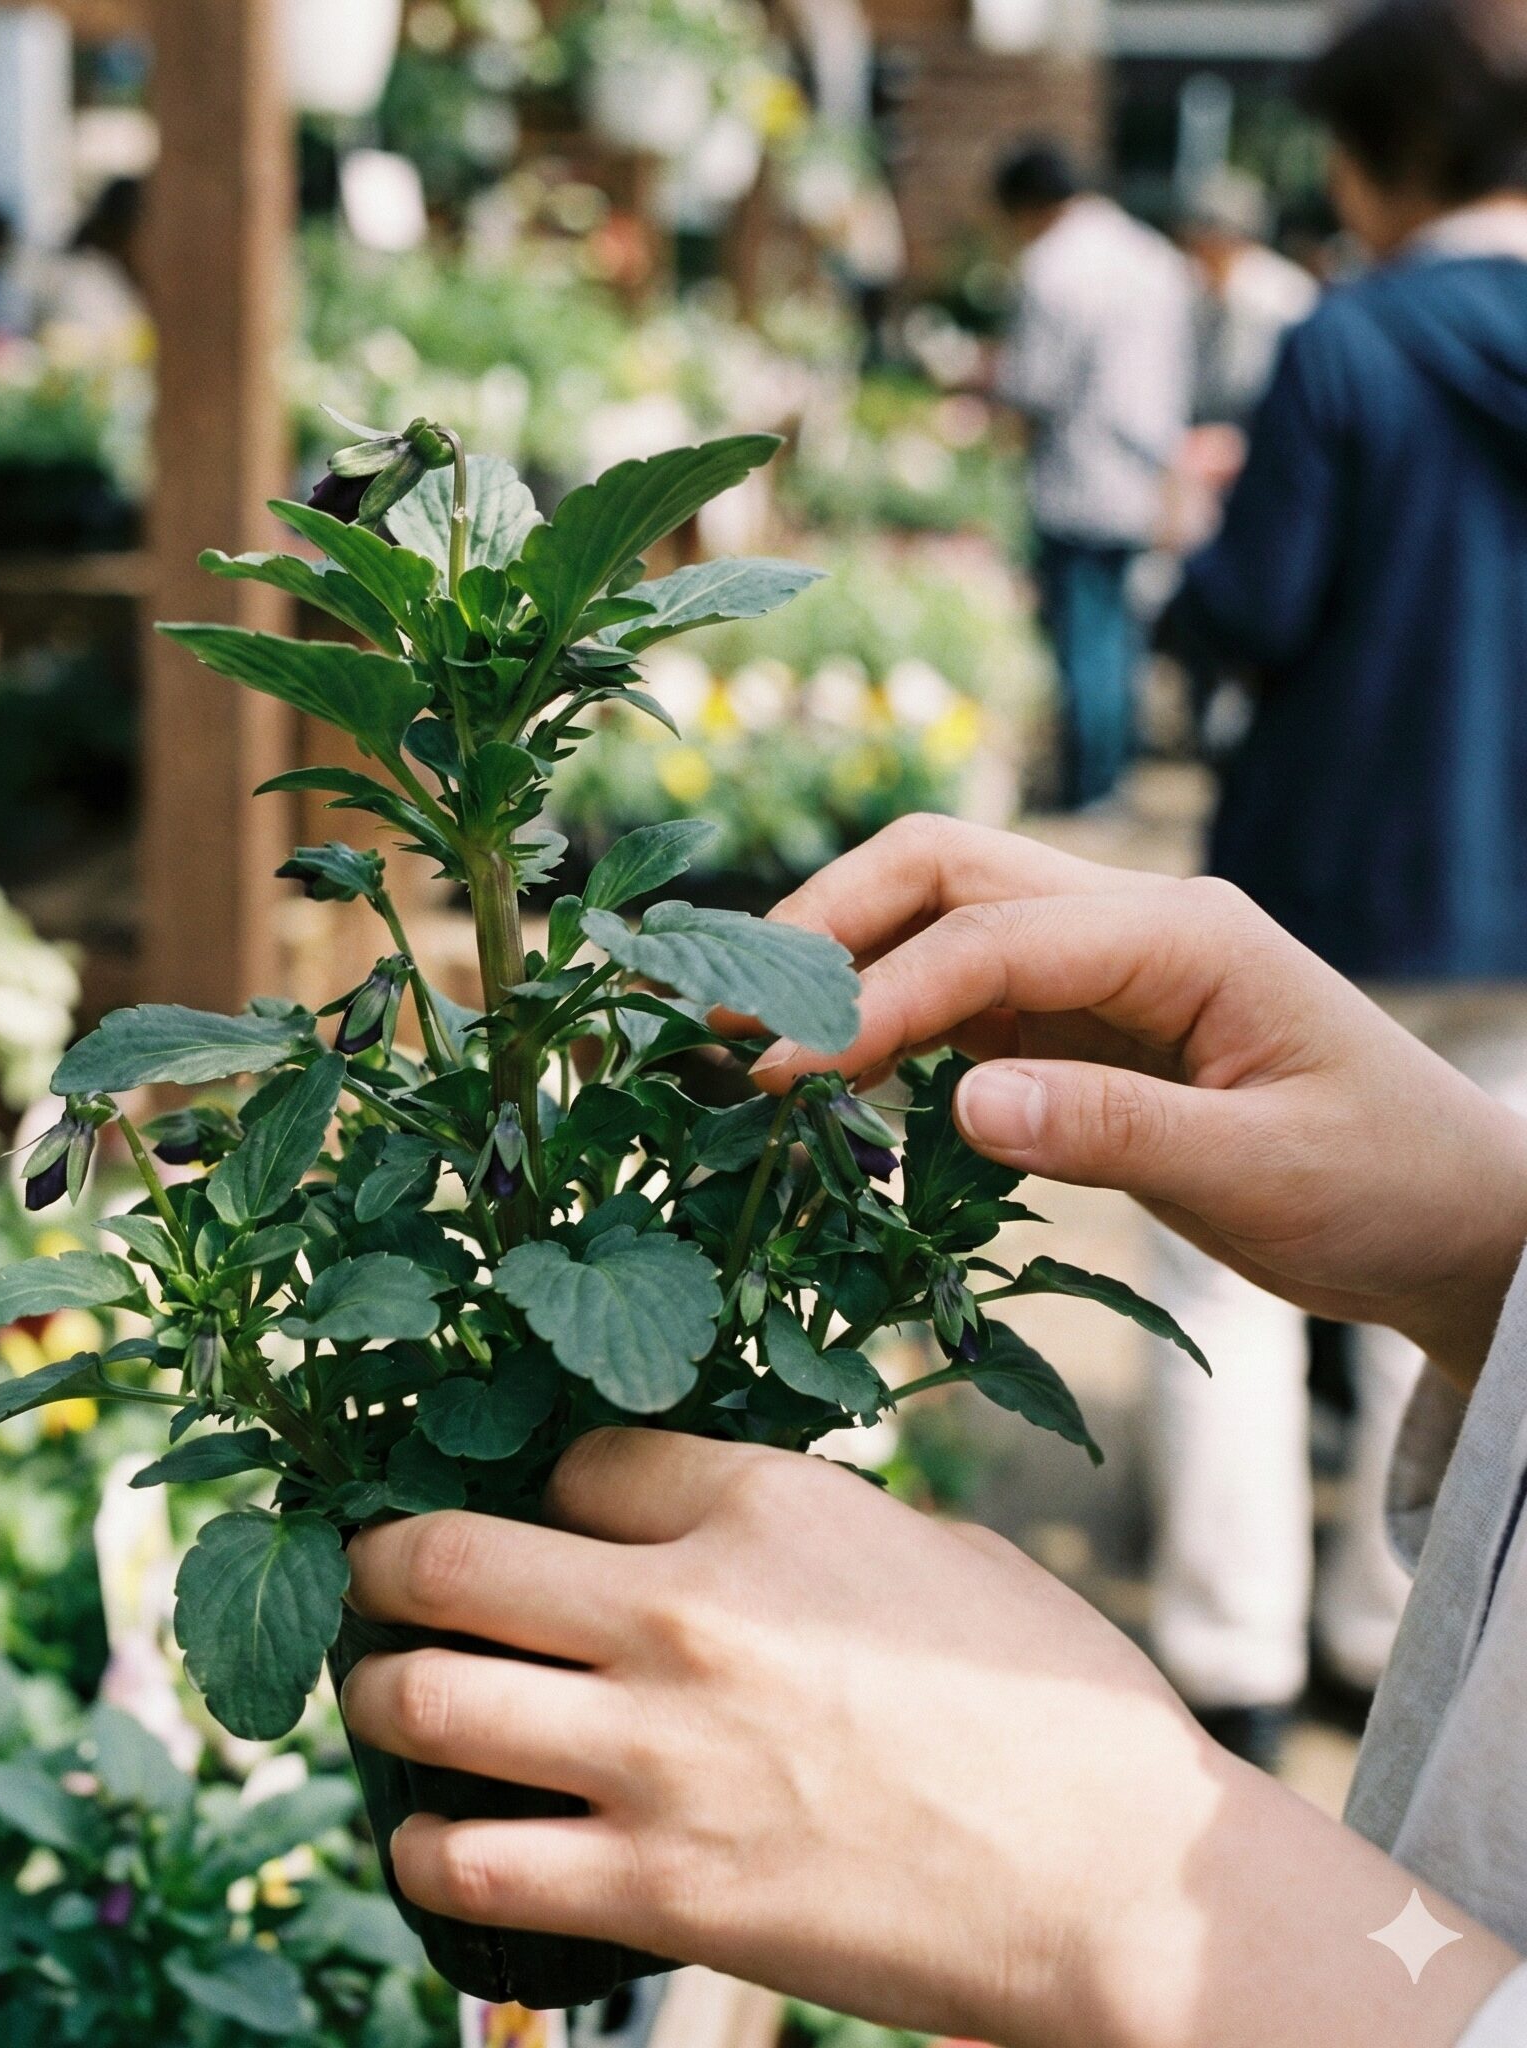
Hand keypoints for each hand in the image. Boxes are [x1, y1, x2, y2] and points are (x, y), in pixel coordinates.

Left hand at [342, 1432, 1517, 2047]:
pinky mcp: (660, 1891)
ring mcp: (656, 1754)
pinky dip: (425, 1847)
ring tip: (376, 1701)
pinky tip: (428, 1838)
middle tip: (370, 1579)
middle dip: (381, 1563)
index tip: (533, 1517)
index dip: (541, 1486)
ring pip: (425, 1698)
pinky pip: (473, 1861)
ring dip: (374, 1698)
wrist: (1115, 1881)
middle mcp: (679, 1610)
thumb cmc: (1046, 1698)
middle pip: (446, 1558)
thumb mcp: (922, 1546)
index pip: (573, 1461)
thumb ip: (792, 1516)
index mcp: (754, 1501)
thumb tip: (701, 1517)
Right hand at [747, 816, 1526, 1387]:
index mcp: (1182, 933)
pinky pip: (959, 998)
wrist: (1452, 1219)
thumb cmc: (1383, 1187)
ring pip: (935, 921)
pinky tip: (834, 1079)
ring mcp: (1101, 967)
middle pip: (940, 870)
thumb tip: (961, 1107)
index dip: (870, 997)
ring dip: (839, 968)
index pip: (986, 937)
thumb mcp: (1263, 1171)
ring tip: (750, 1043)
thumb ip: (1114, 1134)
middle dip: (824, 930)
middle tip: (726, 1018)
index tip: (776, 1071)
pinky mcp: (1082, 1022)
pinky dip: (883, 1023)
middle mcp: (1130, 923)